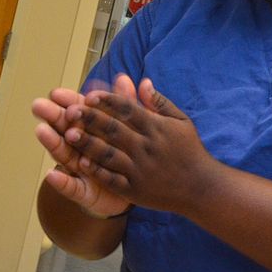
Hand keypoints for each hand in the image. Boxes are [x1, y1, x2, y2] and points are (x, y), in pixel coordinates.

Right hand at [32, 77, 134, 217]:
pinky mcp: (86, 193)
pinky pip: (73, 188)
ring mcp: (82, 171)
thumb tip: (124, 78)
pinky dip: (62, 182)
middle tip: (38, 106)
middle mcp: (83, 148)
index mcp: (94, 130)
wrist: (137, 192)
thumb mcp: (130, 129)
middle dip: (53, 118)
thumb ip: (125, 105)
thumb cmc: (128, 155)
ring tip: (41, 131)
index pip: (79, 112)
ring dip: (53, 144)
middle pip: (67, 129)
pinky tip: (51, 175)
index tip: (56, 93)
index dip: (68, 102)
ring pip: (66, 155)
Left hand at [63, 75, 215, 214]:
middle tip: (69, 111)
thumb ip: (159, 102)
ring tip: (68, 135)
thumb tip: (142, 81)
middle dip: (90, 119)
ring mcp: (140, 170)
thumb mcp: (180, 121)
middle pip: (114, 130)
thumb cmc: (190, 151)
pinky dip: (97, 171)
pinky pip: (112, 179)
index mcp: (157, 128)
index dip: (107, 101)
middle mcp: (147, 148)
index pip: (128, 110)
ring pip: (109, 154)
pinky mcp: (135, 190)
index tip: (88, 94)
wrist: (202, 188)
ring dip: (88, 144)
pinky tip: (81, 163)